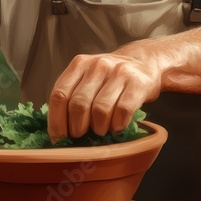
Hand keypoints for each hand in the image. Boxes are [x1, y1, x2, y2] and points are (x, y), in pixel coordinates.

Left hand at [47, 52, 161, 143]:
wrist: (144, 63)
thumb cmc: (110, 78)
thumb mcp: (87, 78)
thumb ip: (72, 97)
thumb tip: (58, 133)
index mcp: (79, 64)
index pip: (59, 95)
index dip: (56, 121)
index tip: (59, 137)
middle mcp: (97, 66)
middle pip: (78, 104)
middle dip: (77, 128)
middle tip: (81, 136)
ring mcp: (118, 73)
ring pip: (100, 110)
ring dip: (99, 128)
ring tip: (102, 130)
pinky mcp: (138, 83)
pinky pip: (123, 111)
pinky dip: (118, 124)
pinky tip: (117, 126)